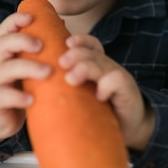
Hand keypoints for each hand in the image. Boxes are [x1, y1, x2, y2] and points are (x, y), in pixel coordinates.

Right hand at [0, 12, 50, 146]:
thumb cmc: (18, 88)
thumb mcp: (26, 67)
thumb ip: (40, 51)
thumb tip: (62, 26)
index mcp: (6, 52)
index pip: (6, 29)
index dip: (16, 20)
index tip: (31, 18)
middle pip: (3, 43)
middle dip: (22, 41)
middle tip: (41, 46)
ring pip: (5, 69)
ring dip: (27, 68)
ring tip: (47, 72)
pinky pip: (3, 96)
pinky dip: (18, 97)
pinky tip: (31, 99)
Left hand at [58, 34, 154, 149]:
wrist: (128, 127)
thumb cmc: (99, 111)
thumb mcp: (82, 95)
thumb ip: (68, 84)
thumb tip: (39, 81)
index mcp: (96, 64)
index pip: (90, 44)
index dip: (80, 41)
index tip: (66, 43)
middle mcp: (107, 67)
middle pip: (91, 53)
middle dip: (75, 54)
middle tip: (62, 63)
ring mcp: (118, 76)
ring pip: (101, 64)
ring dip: (85, 69)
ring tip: (71, 79)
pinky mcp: (127, 90)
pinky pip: (116, 80)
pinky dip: (106, 85)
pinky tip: (99, 96)